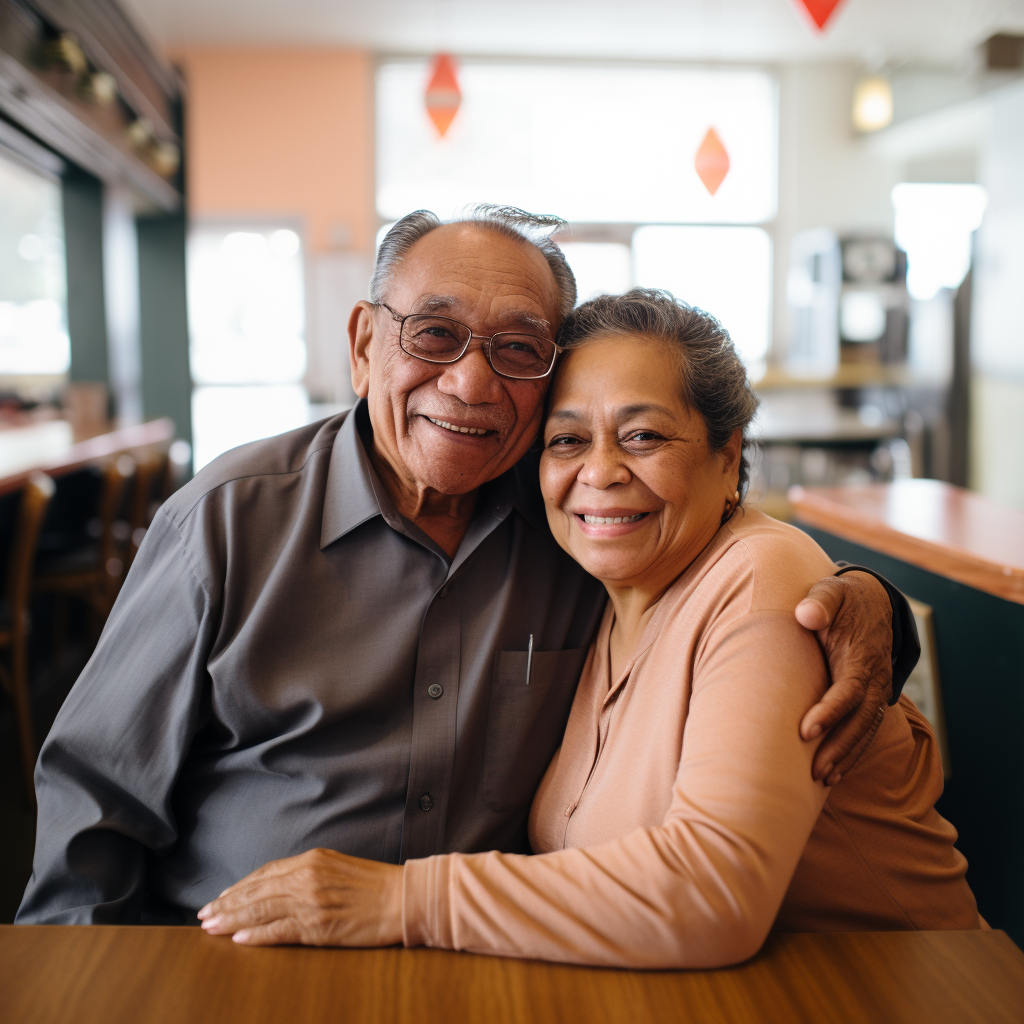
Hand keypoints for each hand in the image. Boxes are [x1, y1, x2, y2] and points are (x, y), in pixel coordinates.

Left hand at [198, 848, 402, 946]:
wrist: (404, 898)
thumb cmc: (376, 884)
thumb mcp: (338, 867)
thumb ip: (309, 873)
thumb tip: (280, 886)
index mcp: (312, 860)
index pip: (265, 873)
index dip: (240, 886)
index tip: (221, 897)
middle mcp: (308, 877)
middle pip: (257, 891)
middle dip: (227, 903)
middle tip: (204, 915)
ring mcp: (312, 902)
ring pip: (262, 910)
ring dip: (233, 919)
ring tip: (211, 927)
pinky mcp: (319, 927)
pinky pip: (280, 931)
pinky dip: (257, 935)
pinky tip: (239, 938)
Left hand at [795, 571, 892, 785]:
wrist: (872, 601)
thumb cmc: (841, 599)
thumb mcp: (830, 591)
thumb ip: (820, 601)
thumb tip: (807, 614)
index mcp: (861, 656)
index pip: (849, 690)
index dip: (830, 712)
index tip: (804, 731)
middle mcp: (875, 678)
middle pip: (861, 720)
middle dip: (838, 747)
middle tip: (813, 771)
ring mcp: (877, 690)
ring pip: (866, 730)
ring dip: (846, 756)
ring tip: (822, 781)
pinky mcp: (872, 698)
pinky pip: (866, 730)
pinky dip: (853, 753)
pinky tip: (834, 774)